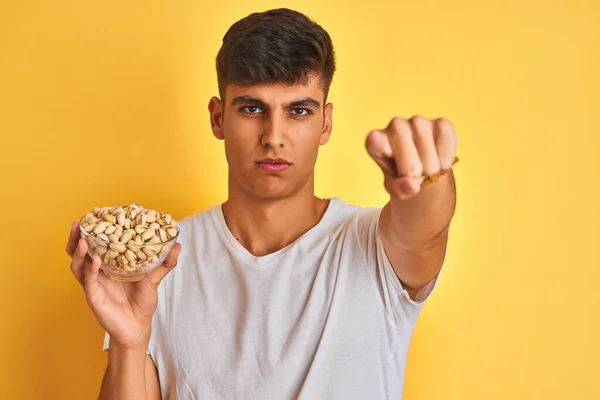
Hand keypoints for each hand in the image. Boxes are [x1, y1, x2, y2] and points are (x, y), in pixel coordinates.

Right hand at [66, 221, 181, 347]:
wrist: (138, 327)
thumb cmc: (142, 303)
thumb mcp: (154, 279)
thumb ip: (164, 263)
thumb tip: (178, 245)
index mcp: (108, 266)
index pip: (95, 246)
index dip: (91, 232)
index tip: (92, 216)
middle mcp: (97, 274)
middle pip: (79, 253)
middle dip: (76, 238)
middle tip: (78, 224)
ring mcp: (93, 285)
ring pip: (78, 266)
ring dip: (79, 252)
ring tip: (83, 239)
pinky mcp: (94, 297)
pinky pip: (89, 281)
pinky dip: (90, 269)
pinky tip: (95, 260)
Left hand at [365, 115, 457, 199]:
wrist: (424, 170)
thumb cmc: (403, 177)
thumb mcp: (397, 189)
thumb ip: (400, 189)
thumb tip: (413, 186)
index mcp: (376, 141)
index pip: (374, 140)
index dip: (378, 143)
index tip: (377, 142)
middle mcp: (395, 126)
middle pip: (406, 154)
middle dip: (414, 172)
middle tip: (415, 175)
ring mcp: (418, 121)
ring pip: (428, 153)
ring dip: (432, 169)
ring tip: (427, 169)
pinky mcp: (441, 123)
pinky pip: (445, 142)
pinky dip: (446, 159)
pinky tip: (440, 160)